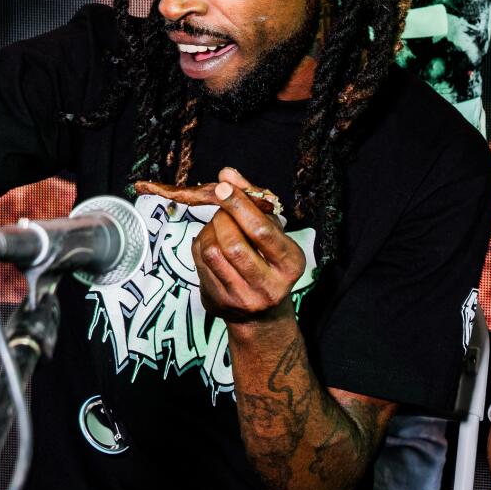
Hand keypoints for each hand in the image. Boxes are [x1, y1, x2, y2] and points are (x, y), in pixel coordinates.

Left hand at [191, 168, 305, 323]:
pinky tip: (212, 242)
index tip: (224, 187)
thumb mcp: (273, 232)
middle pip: (233, 243)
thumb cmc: (270, 262)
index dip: (240, 206)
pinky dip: (201, 243)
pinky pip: (200, 262)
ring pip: (213, 252)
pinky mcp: (218, 302)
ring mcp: (241, 298)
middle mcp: (268, 286)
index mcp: (290, 264)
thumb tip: (227, 174)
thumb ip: (254, 200)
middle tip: (223, 209)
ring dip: (210, 230)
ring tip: (219, 226)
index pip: (262, 231)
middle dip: (222, 218)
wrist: (262, 315)